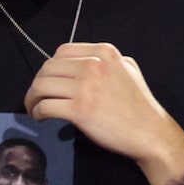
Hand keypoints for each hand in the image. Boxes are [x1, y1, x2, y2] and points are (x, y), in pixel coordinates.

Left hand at [24, 42, 183, 184]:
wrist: (151, 133)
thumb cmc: (141, 106)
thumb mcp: (130, 70)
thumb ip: (109, 61)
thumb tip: (86, 61)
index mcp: (104, 53)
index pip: (62, 51)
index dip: (51, 67)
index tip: (50, 80)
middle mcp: (93, 65)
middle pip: (48, 68)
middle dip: (37, 83)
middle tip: (37, 97)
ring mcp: (86, 87)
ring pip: (41, 86)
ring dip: (32, 98)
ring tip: (35, 108)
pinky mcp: (79, 109)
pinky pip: (46, 106)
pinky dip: (38, 112)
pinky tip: (41, 117)